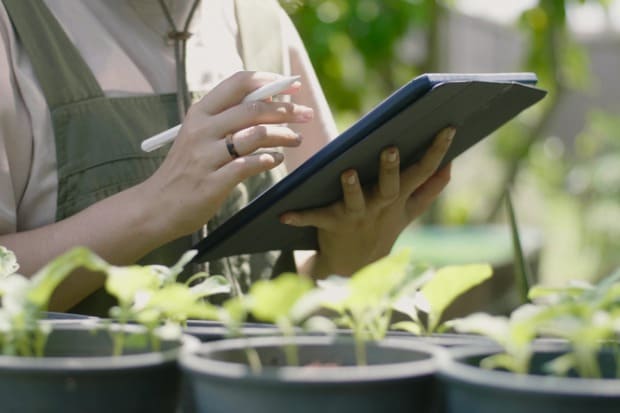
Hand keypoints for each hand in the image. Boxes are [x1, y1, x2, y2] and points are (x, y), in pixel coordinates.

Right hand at [140, 71, 313, 240]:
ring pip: (256, 135)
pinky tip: (276, 159)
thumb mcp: (198, 136)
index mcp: (199, 113)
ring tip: (296, 140)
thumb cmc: (186, 169)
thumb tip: (268, 101)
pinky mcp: (213, 182)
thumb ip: (227, 119)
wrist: (157, 206)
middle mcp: (202, 130)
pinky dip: (269, 159)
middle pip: (253, 108)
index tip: (291, 87)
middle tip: (306, 115)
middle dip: (286, 110)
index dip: (269, 81)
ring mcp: (206, 156)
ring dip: (284, 135)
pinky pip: (250, 165)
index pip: (238, 83)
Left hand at [281, 127, 454, 278]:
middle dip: (391, 169)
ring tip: (347, 172)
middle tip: (391, 148)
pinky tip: (283, 214)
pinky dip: (299, 217)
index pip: (423, 172)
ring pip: (355, 202)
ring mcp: (356, 217)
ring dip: (351, 188)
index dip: (437, 151)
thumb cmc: (382, 228)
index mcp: (399, 199)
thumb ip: (429, 191)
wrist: (355, 267)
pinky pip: (315, 219)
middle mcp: (380, 207)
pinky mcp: (331, 225)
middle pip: (390, 187)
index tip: (449, 128)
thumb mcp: (409, 213)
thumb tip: (450, 166)